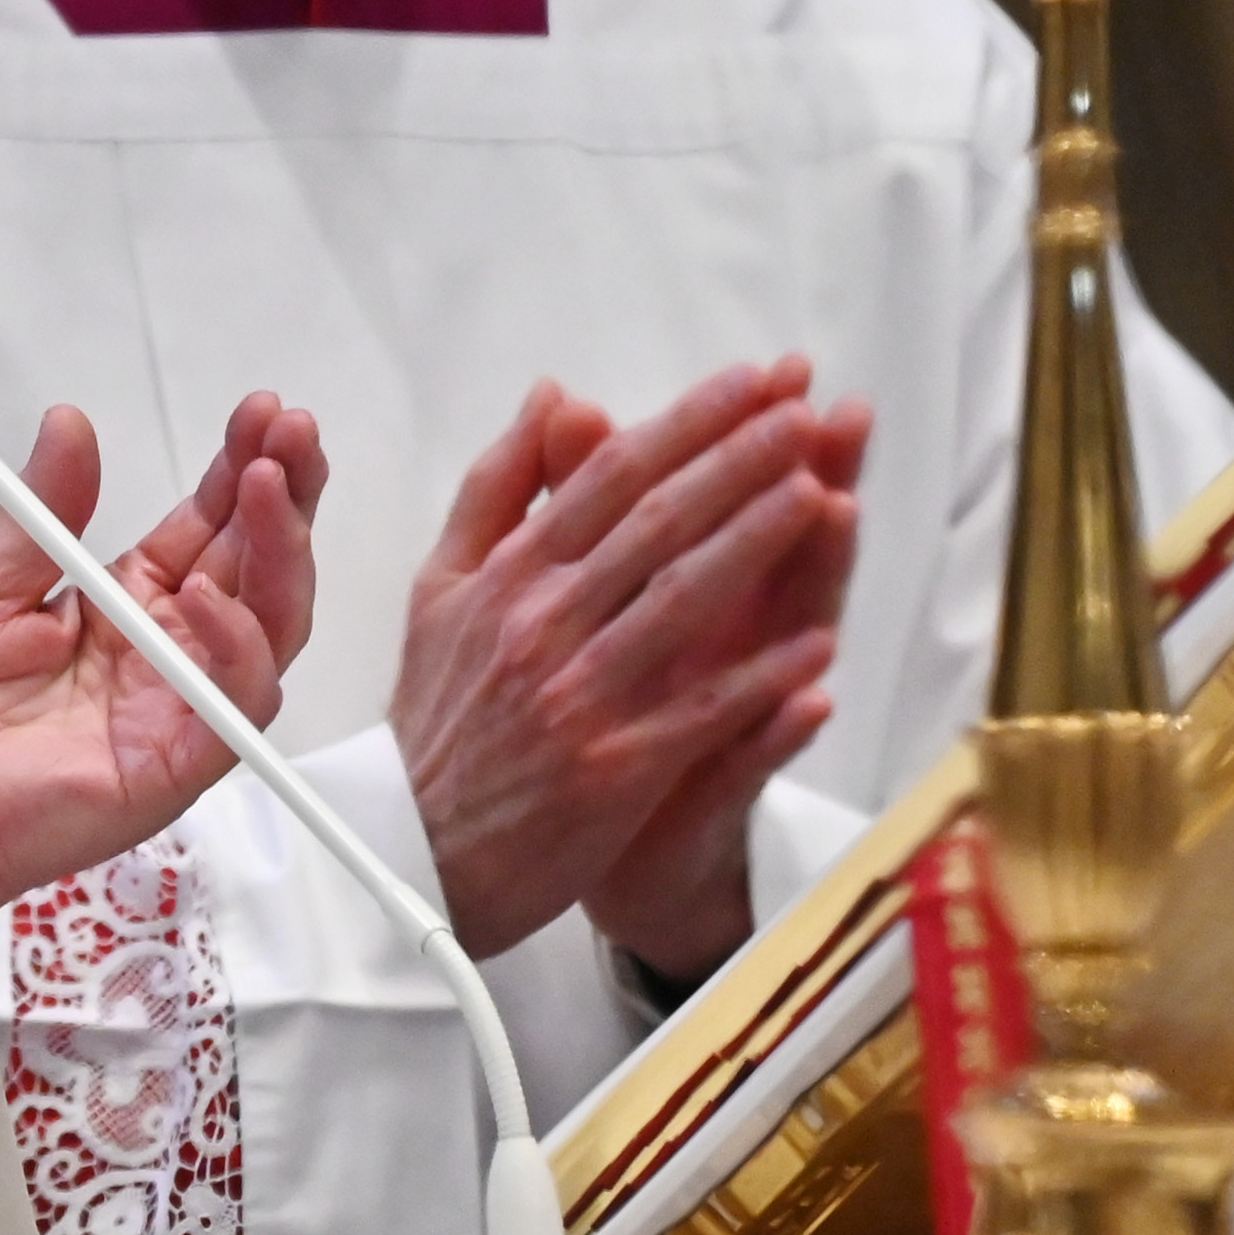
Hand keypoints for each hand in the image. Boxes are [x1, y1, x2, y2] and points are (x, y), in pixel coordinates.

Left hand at [0, 393, 324, 984]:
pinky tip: (201, 592)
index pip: (209, 530)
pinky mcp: (166, 772)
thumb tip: (70, 423)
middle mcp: (165, 660)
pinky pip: (231, 711)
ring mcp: (174, 716)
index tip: (261, 410)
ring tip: (268, 486)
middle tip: (292, 430)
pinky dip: (231, 648)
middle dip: (286, 497)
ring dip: (280, 556)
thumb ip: (40, 513)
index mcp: (126, 610)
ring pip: (270, 634)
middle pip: (259, 572)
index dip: (241, 470)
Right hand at [392, 361, 868, 974]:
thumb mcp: (441, 587)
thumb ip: (498, 488)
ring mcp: (579, 696)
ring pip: (680, 601)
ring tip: (820, 494)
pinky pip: (699, 714)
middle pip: (655, 523)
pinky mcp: (613, 770)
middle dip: (738, 462)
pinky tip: (815, 646)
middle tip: (803, 415)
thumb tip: (552, 397)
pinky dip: (759, 680)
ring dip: (756, 544)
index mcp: (507, 576)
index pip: (609, 477)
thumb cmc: (439, 718)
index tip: (750, 384)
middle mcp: (542, 623)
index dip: (687, 424)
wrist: (413, 850)